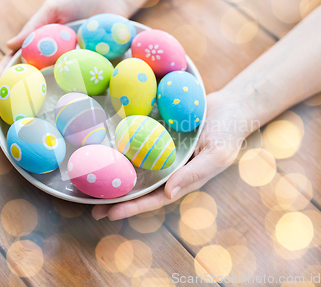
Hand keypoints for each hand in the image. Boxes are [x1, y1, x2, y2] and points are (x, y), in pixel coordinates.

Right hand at [0, 0, 130, 103]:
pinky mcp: (94, 70)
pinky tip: (68, 111)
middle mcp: (55, 60)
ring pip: (56, 87)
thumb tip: (10, 45)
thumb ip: (35, 25)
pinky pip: (83, 84)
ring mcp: (73, 67)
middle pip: (33, 80)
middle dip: (16, 95)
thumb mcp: (54, 9)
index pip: (18, 61)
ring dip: (43, 103)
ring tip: (27, 117)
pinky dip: (75, 97)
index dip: (3, 73)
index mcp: (41, 45)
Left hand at [92, 90, 251, 219]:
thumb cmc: (228, 134)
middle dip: (116, 198)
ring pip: (134, 168)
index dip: (133, 207)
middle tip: (91, 207)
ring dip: (114, 176)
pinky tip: (103, 151)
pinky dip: (121, 149)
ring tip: (90, 184)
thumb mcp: (217, 155)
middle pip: (138, 187)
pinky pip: (137, 144)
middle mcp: (167, 169)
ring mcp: (161, 152)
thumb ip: (194, 174)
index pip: (154, 198)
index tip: (111, 214)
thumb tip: (169, 194)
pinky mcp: (156, 135)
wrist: (230, 107)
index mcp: (181, 180)